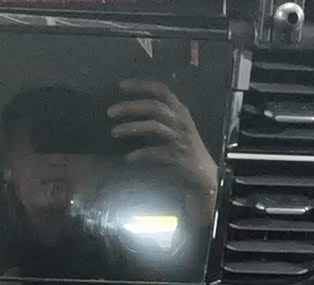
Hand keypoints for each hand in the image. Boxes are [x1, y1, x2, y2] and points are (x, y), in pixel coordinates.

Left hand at [108, 79, 217, 200]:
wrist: (203, 170)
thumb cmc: (185, 146)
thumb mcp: (174, 126)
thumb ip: (158, 117)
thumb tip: (130, 111)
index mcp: (180, 110)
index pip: (161, 90)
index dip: (141, 85)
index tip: (121, 86)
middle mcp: (180, 120)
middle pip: (154, 106)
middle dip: (130, 107)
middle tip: (110, 112)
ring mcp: (179, 137)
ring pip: (153, 127)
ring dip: (131, 128)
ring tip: (114, 132)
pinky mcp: (176, 155)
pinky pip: (154, 152)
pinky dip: (140, 154)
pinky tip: (128, 158)